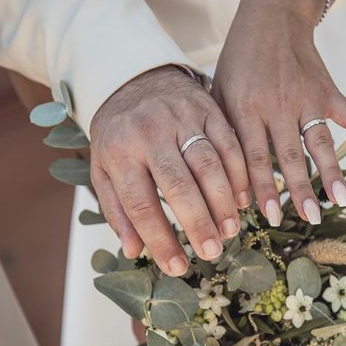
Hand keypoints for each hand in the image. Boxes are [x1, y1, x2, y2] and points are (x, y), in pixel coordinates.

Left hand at [90, 66, 249, 275]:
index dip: (160, 240)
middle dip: (198, 223)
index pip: (140, 205)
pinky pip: (228, 144)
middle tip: (211, 253)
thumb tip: (134, 250)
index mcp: (119, 152)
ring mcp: (180, 118)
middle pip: (178, 186)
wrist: (133, 78)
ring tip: (230, 230)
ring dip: (222, 202)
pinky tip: (242, 199)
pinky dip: (238, 174)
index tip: (177, 267)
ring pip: (208, 165)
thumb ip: (117, 209)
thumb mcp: (104, 168)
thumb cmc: (118, 133)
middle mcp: (150, 133)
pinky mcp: (206, 108)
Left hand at [211, 0, 345, 226]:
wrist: (271, 15)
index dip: (263, 187)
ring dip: (331, 171)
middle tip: (308, 218)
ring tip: (340, 199)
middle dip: (299, 189)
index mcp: (246, 107)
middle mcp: (278, 105)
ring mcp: (306, 97)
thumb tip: (229, 178)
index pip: (255, 156)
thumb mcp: (219, 91)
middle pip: (290, 154)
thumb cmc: (238, 60)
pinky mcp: (327, 90)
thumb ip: (224, 130)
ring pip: (320, 140)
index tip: (270, 216)